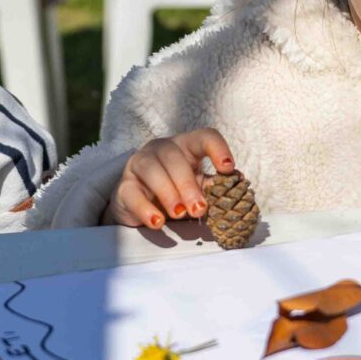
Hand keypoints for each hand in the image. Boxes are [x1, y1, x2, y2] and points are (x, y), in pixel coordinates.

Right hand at [106, 129, 233, 229]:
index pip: (203, 137)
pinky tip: (157, 222)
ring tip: (179, 214)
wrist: (141, 206)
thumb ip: (212, 186)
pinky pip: (132, 193)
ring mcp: (139, 165)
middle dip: (188, 184)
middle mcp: (161, 150)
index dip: (217, 148)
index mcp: (186, 147)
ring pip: (151, 169)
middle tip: (199, 210)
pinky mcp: (123, 186)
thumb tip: (237, 184)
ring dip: (168, 193)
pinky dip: (145, 209)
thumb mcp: (197, 188)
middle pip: (173, 156)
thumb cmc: (176, 192)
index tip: (227, 170)